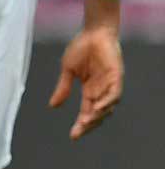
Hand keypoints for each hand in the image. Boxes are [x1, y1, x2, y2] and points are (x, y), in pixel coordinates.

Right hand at [49, 23, 122, 139]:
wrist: (93, 31)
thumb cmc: (81, 48)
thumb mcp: (67, 70)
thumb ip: (63, 88)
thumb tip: (52, 106)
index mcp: (90, 90)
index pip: (86, 112)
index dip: (80, 124)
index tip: (72, 136)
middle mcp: (101, 91)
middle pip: (97, 114)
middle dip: (88, 125)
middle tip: (78, 132)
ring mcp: (110, 85)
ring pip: (107, 108)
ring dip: (97, 116)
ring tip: (85, 122)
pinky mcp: (116, 77)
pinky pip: (114, 95)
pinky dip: (106, 102)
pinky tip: (97, 107)